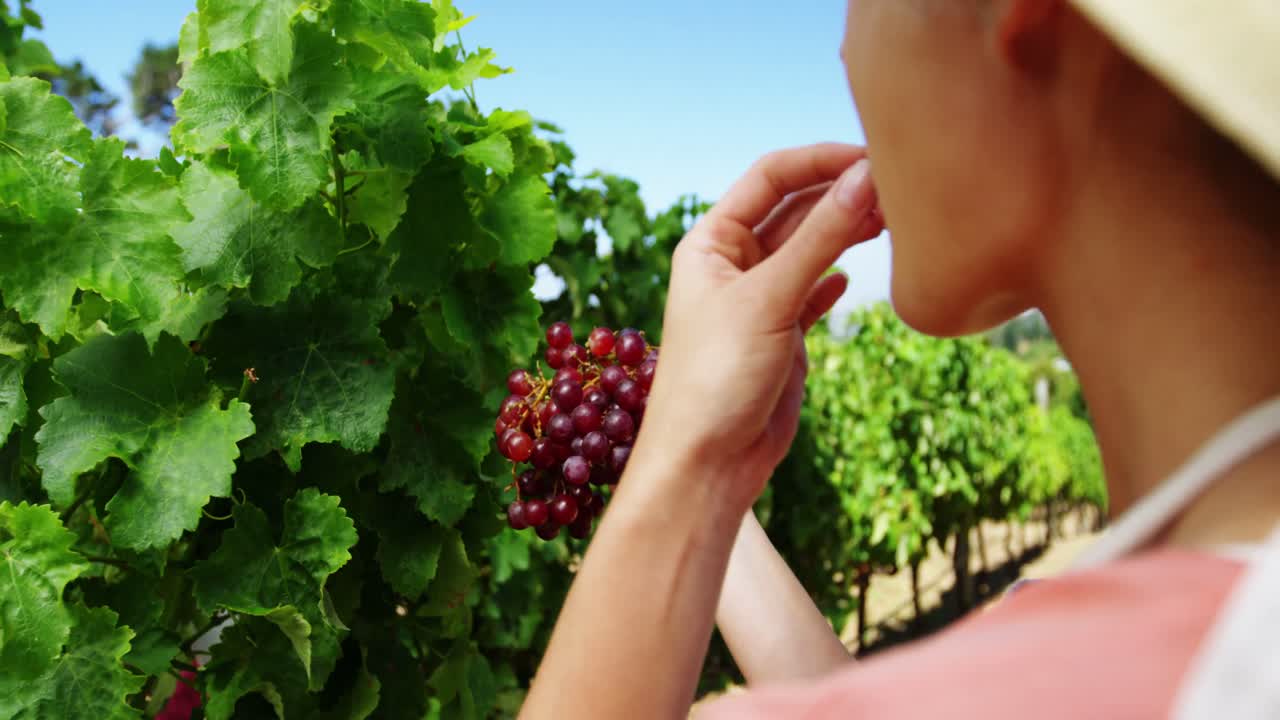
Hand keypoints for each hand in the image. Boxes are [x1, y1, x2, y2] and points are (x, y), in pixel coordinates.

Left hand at [634, 144, 881, 509]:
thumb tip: (867, 179)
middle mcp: (732, 263)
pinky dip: (836, 279)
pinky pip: (814, 291)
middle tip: (898, 189)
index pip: (770, 177)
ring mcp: (759, 299)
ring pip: (811, 248)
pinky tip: (857, 274)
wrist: (708, 461)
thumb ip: (820, 238)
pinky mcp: (781, 334)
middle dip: (841, 193)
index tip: (872, 157)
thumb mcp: (769, 299)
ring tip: (896, 221)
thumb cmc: (717, 376)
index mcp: (712, 241)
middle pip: (795, 208)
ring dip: (847, 231)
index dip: (819, 160)